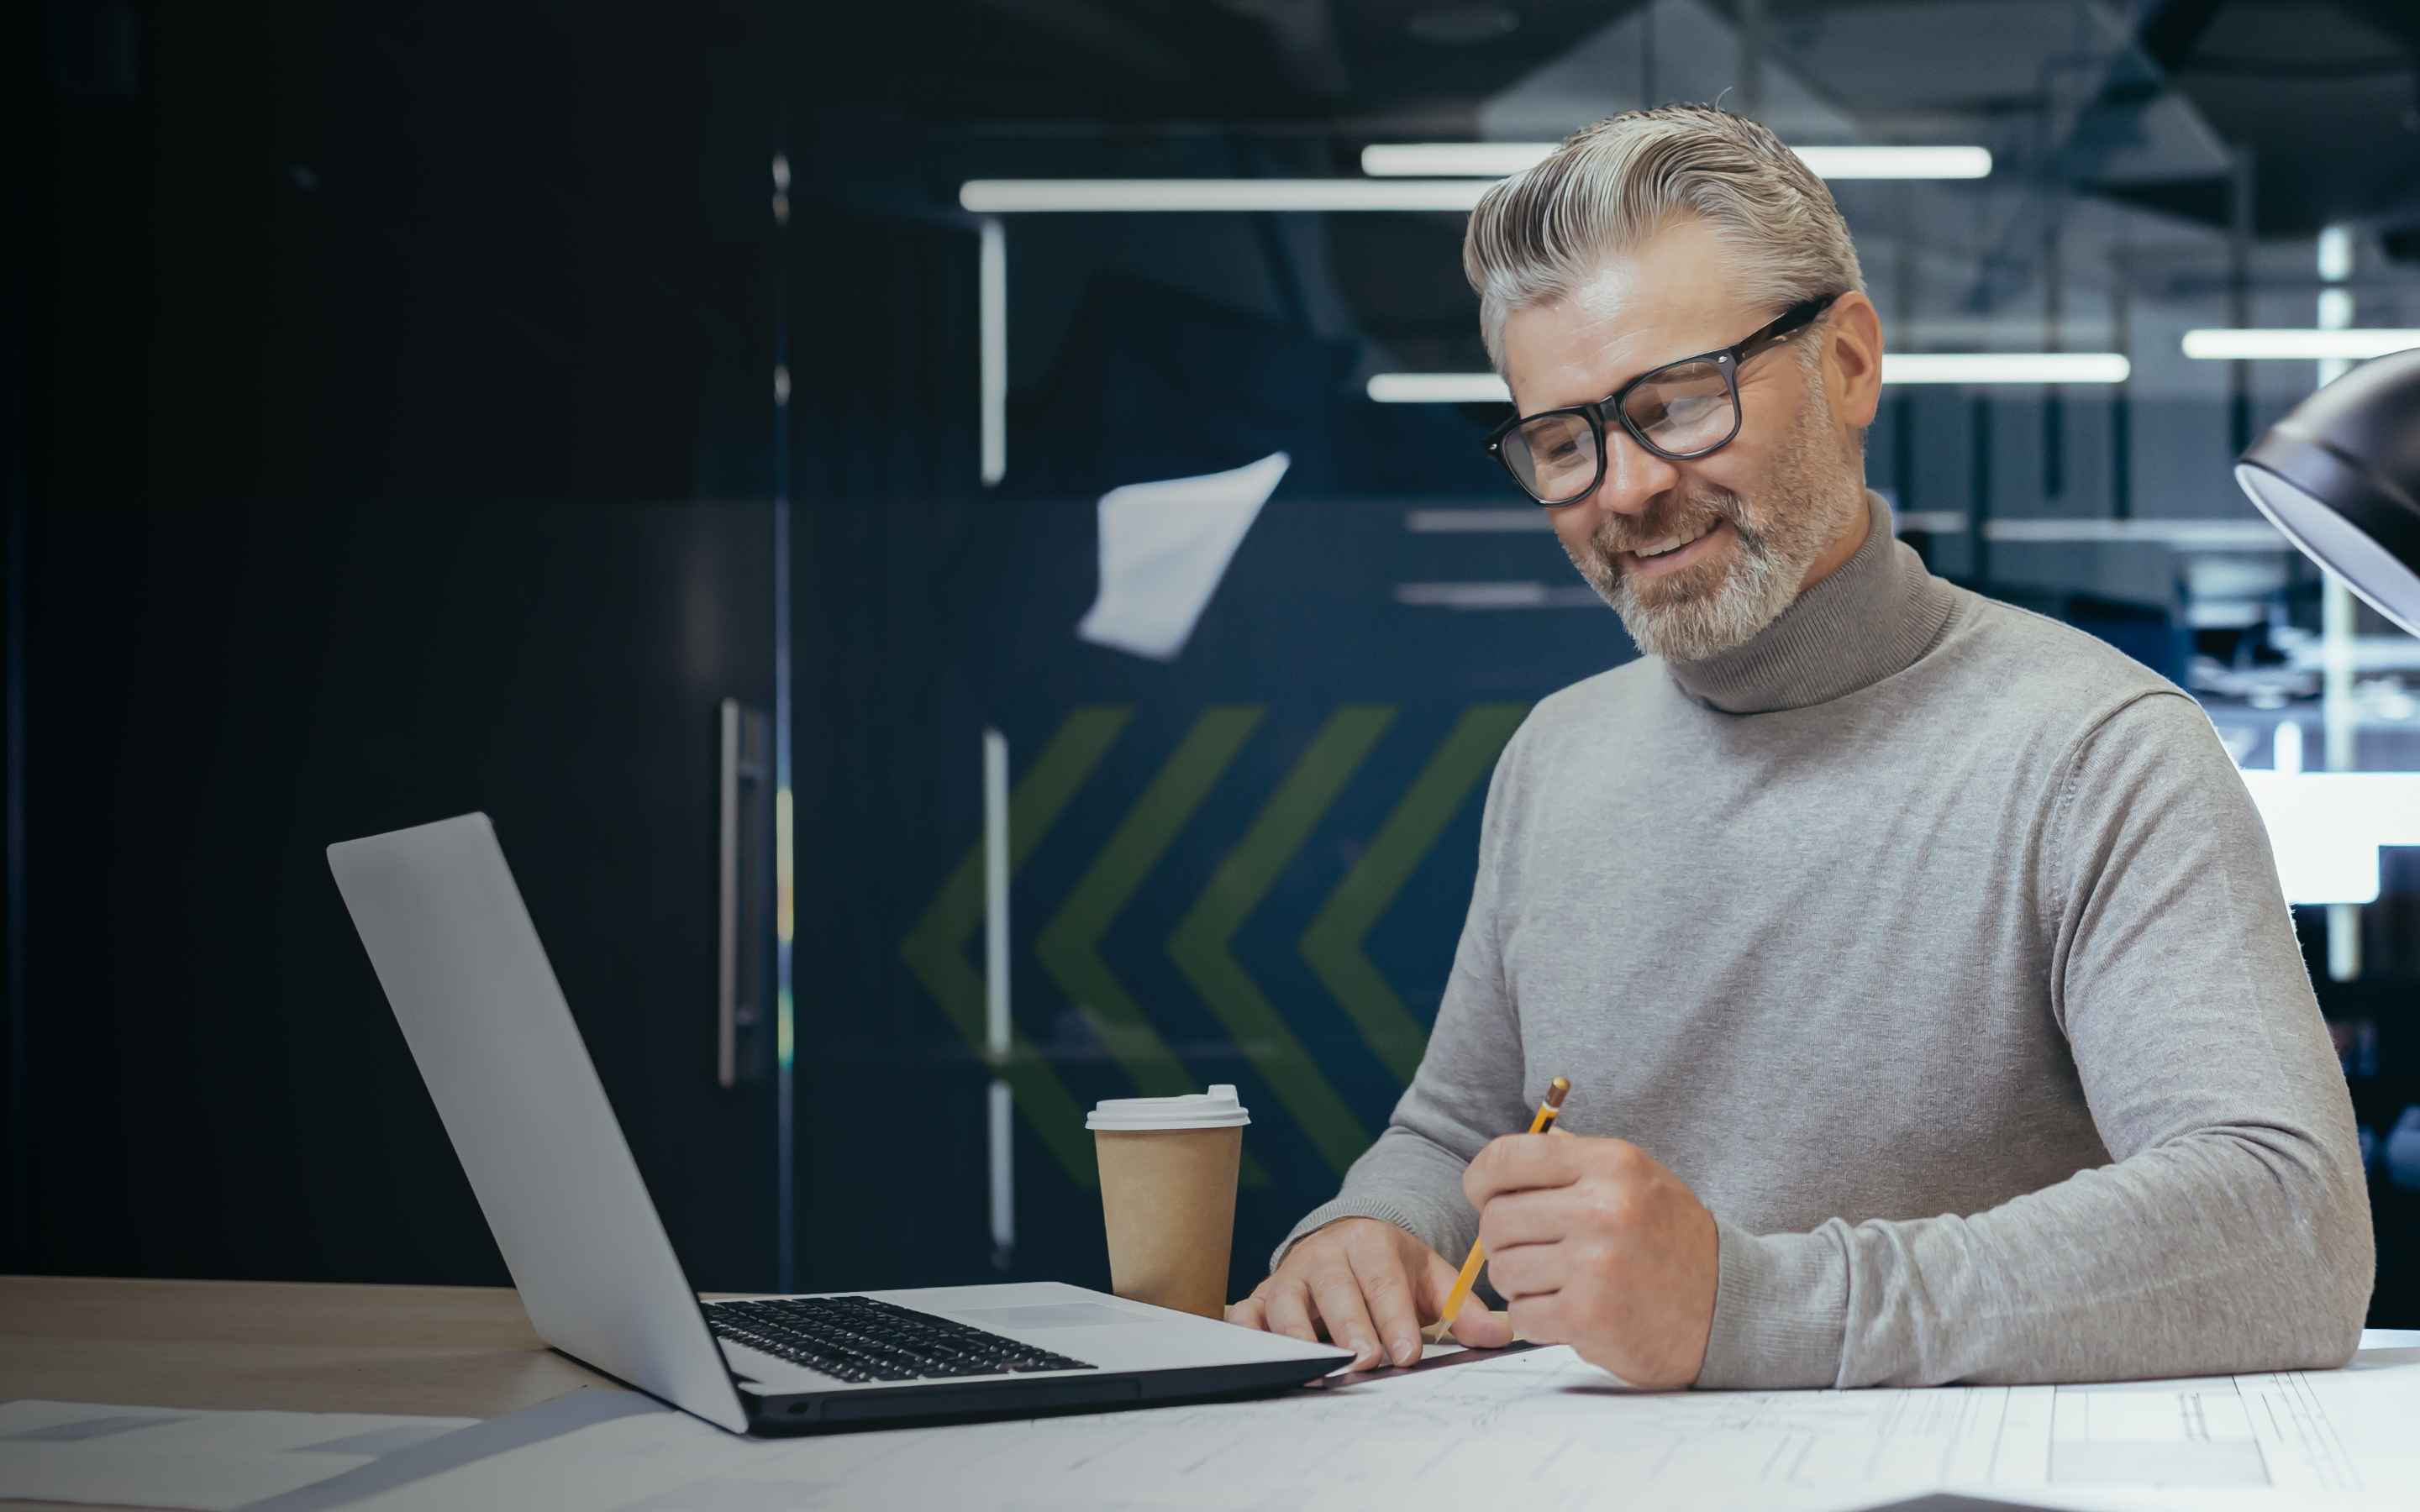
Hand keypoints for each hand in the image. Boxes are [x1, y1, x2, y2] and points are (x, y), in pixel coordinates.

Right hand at [1225, 1216, 1514, 1368]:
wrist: (1348, 1239)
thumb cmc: (1392, 1269)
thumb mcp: (1432, 1279)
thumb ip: (1466, 1309)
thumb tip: (1503, 1334)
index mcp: (1369, 1242)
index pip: (1382, 1282)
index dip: (1394, 1319)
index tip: (1407, 1354)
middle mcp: (1324, 1254)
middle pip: (1334, 1292)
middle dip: (1349, 1329)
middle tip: (1365, 1361)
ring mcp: (1288, 1275)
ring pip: (1286, 1303)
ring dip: (1299, 1337)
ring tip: (1316, 1368)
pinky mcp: (1263, 1296)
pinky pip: (1246, 1313)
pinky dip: (1247, 1332)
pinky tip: (1259, 1354)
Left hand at [1463, 1131, 1717, 1387]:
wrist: (1728, 1307)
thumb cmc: (1672, 1240)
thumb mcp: (1637, 1178)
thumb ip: (1574, 1161)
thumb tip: (1504, 1159)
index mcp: (1611, 1163)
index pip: (1508, 1157)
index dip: (1481, 1179)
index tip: (1481, 1194)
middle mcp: (1602, 1208)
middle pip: (1496, 1219)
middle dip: (1502, 1240)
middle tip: (1533, 1250)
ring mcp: (1595, 1264)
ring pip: (1503, 1270)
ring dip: (1519, 1282)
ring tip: (1556, 1281)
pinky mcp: (1589, 1316)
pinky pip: (1522, 1314)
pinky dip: (1536, 1317)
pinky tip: (1568, 1311)